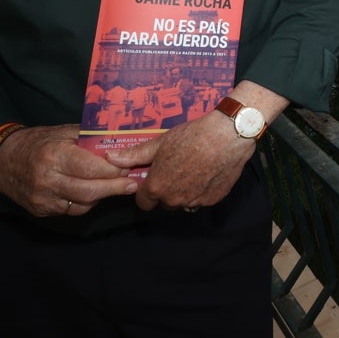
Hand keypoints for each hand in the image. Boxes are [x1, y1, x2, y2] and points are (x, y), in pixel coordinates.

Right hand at [0, 124, 137, 216]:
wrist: (2, 160)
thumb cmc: (37, 142)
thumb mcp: (61, 132)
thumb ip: (88, 138)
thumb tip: (118, 142)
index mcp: (54, 155)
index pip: (91, 168)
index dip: (113, 170)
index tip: (128, 167)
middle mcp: (48, 179)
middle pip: (90, 191)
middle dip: (115, 188)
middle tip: (131, 184)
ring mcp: (43, 198)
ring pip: (82, 204)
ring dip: (102, 196)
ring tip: (115, 187)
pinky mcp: (40, 210)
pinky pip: (70, 211)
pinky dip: (85, 203)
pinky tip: (92, 193)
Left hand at [107, 110, 255, 211]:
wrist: (227, 136)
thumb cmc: (191, 136)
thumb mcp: (160, 143)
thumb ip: (135, 155)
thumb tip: (111, 159)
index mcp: (157, 187)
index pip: (143, 202)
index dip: (146, 190)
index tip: (154, 177)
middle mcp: (174, 200)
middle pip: (164, 202)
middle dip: (166, 190)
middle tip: (175, 169)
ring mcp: (195, 202)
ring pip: (184, 202)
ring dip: (184, 191)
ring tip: (193, 169)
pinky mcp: (213, 200)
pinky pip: (202, 199)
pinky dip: (202, 190)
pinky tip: (208, 171)